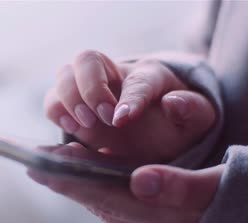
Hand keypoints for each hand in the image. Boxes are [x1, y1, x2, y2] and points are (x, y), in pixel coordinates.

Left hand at [27, 143, 223, 222]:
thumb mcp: (223, 186)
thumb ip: (181, 186)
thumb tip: (140, 179)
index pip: (114, 200)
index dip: (77, 180)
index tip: (43, 165)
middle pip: (103, 205)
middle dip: (68, 183)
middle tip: (33, 163)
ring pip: (108, 208)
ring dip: (79, 186)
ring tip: (49, 166)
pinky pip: (120, 211)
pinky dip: (99, 192)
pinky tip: (84, 177)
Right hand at [45, 50, 215, 163]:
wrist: (156, 137)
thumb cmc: (174, 126)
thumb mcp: (195, 121)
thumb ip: (193, 110)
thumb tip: (173, 102)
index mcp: (148, 76)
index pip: (138, 79)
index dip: (129, 98)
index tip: (121, 120)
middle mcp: (113, 76)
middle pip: (87, 59)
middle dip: (90, 88)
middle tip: (101, 119)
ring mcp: (88, 90)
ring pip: (64, 76)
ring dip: (69, 99)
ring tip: (84, 125)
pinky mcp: (72, 109)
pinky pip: (52, 102)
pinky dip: (56, 114)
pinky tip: (71, 129)